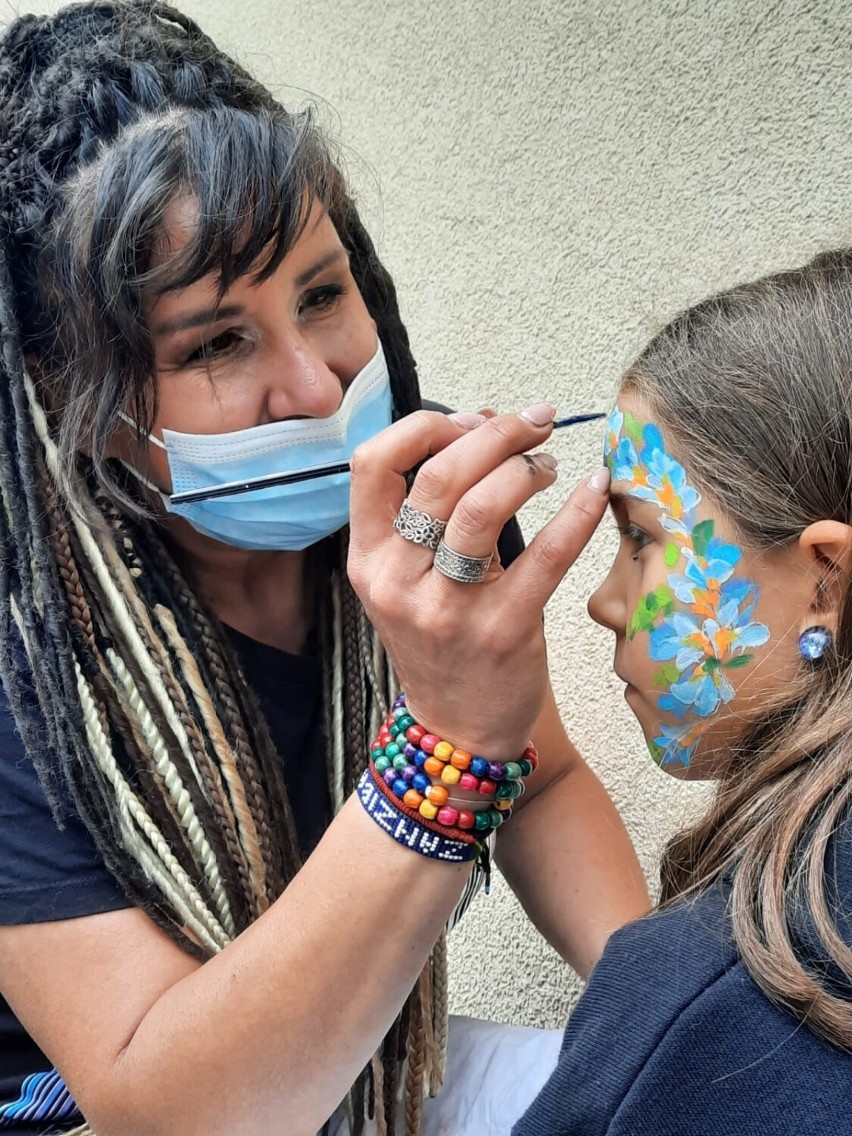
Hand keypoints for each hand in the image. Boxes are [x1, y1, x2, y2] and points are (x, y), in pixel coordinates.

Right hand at [348, 406, 609, 759]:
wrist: (458, 732)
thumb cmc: (441, 642)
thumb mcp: (408, 581)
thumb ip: (429, 514)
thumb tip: (482, 430)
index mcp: (368, 560)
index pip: (372, 464)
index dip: (424, 427)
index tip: (470, 421)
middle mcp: (397, 581)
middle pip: (439, 476)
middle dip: (494, 433)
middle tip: (534, 424)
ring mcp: (446, 609)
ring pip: (480, 506)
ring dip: (525, 467)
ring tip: (549, 464)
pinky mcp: (502, 631)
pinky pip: (545, 557)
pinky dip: (577, 512)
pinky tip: (596, 487)